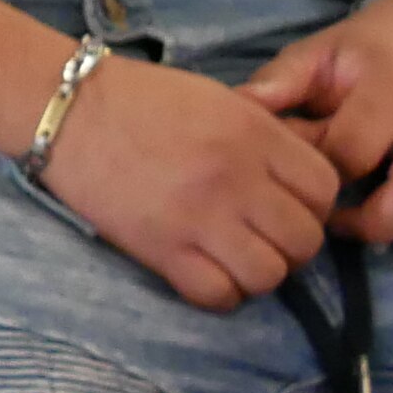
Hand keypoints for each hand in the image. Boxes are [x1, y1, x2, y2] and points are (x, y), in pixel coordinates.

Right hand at [37, 55, 341, 309]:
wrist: (68, 110)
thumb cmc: (140, 98)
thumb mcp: (218, 98)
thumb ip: (263, 135)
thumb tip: (294, 178)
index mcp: (254, 132)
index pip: (324, 188)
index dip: (315, 205)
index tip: (290, 206)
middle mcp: (237, 177)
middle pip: (304, 239)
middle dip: (292, 246)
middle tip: (265, 238)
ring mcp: (200, 217)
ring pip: (269, 275)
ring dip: (259, 273)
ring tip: (236, 258)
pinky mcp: (162, 249)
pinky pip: (218, 294)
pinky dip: (220, 292)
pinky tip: (207, 273)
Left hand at [240, 0, 392, 247]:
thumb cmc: (363, 49)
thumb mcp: (315, 54)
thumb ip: (276, 86)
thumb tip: (233, 114)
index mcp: (388, 89)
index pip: (352, 151)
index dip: (321, 179)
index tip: (302, 184)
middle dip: (374, 221)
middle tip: (343, 221)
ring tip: (381, 221)